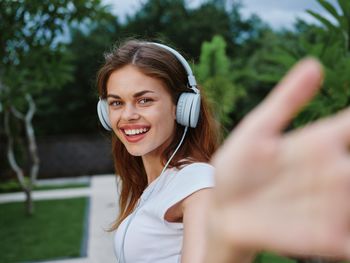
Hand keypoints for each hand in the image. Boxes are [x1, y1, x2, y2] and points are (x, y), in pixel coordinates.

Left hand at [208, 58, 349, 260]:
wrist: (225, 212)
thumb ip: (285, 101)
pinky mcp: (331, 238)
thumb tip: (314, 64)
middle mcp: (334, 171)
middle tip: (332, 174)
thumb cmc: (238, 170)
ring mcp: (335, 205)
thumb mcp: (256, 132)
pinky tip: (341, 236)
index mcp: (321, 142)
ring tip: (324, 197)